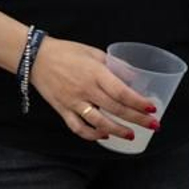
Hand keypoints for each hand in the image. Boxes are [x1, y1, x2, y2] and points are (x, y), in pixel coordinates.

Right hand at [29, 37, 159, 141]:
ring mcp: (72, 102)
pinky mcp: (62, 109)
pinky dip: (91, 135)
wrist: (35, 57)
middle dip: (136, 119)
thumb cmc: (67, 52)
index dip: (138, 102)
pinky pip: (77, 127)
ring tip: (131, 135)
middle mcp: (85, 90)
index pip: (121, 92)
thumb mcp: (95, 53)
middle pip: (115, 109)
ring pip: (98, 122)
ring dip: (117, 130)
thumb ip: (115, 66)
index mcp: (96, 73)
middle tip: (153, 125)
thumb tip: (134, 78)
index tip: (152, 108)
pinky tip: (103, 135)